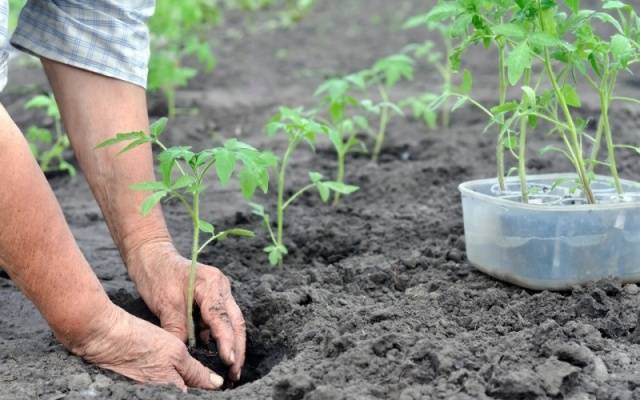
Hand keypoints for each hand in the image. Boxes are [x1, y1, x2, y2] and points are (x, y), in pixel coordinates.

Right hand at [66, 304, 223, 391]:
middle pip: (186, 393)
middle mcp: (159, 396)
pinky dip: (169, 379)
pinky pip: (161, 387)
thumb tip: (217, 384)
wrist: (105, 337)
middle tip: (207, 375)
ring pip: (175, 389)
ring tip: (191, 370)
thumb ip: (197, 372)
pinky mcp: (139, 387)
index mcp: (172, 392)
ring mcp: (148, 392)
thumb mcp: (175, 353)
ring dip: (184, 383)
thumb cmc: (141, 342)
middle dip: (197, 386)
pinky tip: (170, 369)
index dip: (209, 390)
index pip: (198, 396)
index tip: (219, 381)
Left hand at [127, 242, 245, 381]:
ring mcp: (220, 292)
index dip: (227, 341)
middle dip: (237, 348)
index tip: (229, 361)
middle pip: (236, 321)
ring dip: (232, 344)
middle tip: (235, 372)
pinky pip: (220, 320)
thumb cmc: (157, 275)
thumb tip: (185, 355)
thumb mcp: (165, 304)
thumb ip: (178, 329)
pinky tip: (216, 353)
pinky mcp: (213, 298)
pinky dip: (219, 337)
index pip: (222, 317)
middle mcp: (221, 287)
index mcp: (211, 283)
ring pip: (232, 322)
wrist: (151, 256)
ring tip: (231, 368)